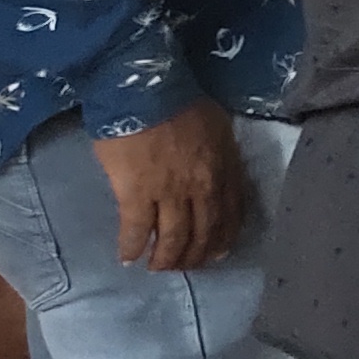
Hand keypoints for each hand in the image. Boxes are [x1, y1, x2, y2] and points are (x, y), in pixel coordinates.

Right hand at [93, 99, 246, 271]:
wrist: (146, 90)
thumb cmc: (182, 101)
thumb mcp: (219, 126)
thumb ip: (222, 154)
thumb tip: (219, 171)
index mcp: (224, 170)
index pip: (231, 214)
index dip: (224, 237)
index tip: (218, 252)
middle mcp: (202, 188)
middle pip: (204, 232)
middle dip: (196, 255)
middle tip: (186, 267)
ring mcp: (169, 193)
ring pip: (172, 237)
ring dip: (166, 258)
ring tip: (158, 268)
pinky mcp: (135, 194)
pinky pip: (135, 229)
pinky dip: (131, 247)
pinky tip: (127, 258)